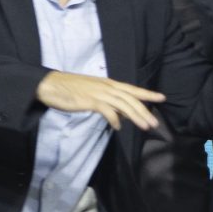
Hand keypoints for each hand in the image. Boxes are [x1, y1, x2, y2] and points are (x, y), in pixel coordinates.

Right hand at [36, 69, 165, 130]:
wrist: (51, 85)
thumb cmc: (71, 90)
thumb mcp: (93, 93)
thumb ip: (108, 102)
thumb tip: (121, 115)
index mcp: (109, 83)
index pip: (132, 89)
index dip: (147, 93)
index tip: (162, 98)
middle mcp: (107, 86)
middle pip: (131, 99)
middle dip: (145, 111)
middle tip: (155, 123)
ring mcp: (99, 93)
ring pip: (123, 105)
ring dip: (135, 116)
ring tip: (145, 126)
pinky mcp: (90, 100)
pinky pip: (107, 110)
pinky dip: (114, 119)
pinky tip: (118, 127)